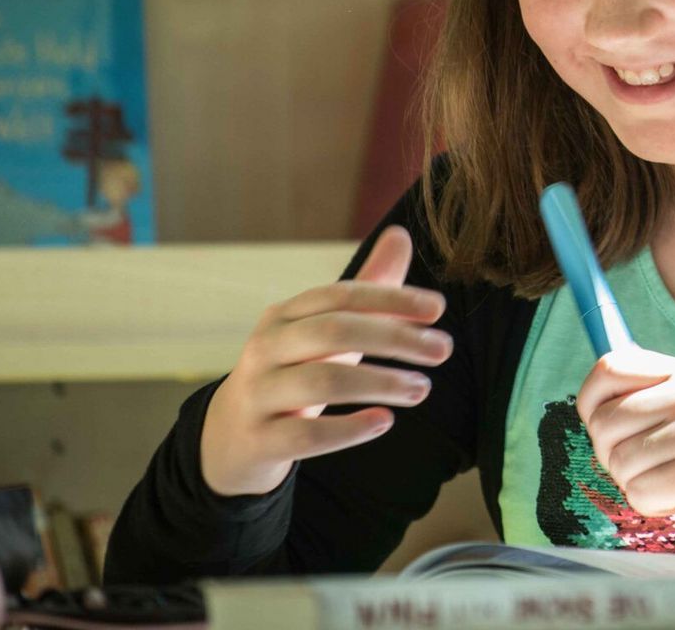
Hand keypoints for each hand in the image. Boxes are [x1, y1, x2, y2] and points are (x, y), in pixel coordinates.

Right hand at [200, 225, 451, 496]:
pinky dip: (348, 429)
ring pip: (323, 381)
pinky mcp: (257, 440)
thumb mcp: (327, 329)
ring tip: (422, 388)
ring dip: (381, 383)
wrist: (231, 438)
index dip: (392, 298)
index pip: (342, 295)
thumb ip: (367, 287)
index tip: (438, 308)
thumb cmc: (295, 371)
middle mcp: (265, 347)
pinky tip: (384, 422)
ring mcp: (257, 394)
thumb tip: (401, 233)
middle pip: (335, 332)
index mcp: (285, 315)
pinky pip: (305, 435)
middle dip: (395, 338)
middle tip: (443, 350)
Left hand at [577, 344, 674, 559]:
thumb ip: (643, 396)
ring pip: (617, 462)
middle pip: (604, 422)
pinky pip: (637, 491)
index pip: (609, 367)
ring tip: (666, 478)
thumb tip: (591, 399)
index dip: (590, 400)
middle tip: (643, 463)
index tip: (600, 424)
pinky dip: (649, 505)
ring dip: (632, 482)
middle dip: (609, 454)